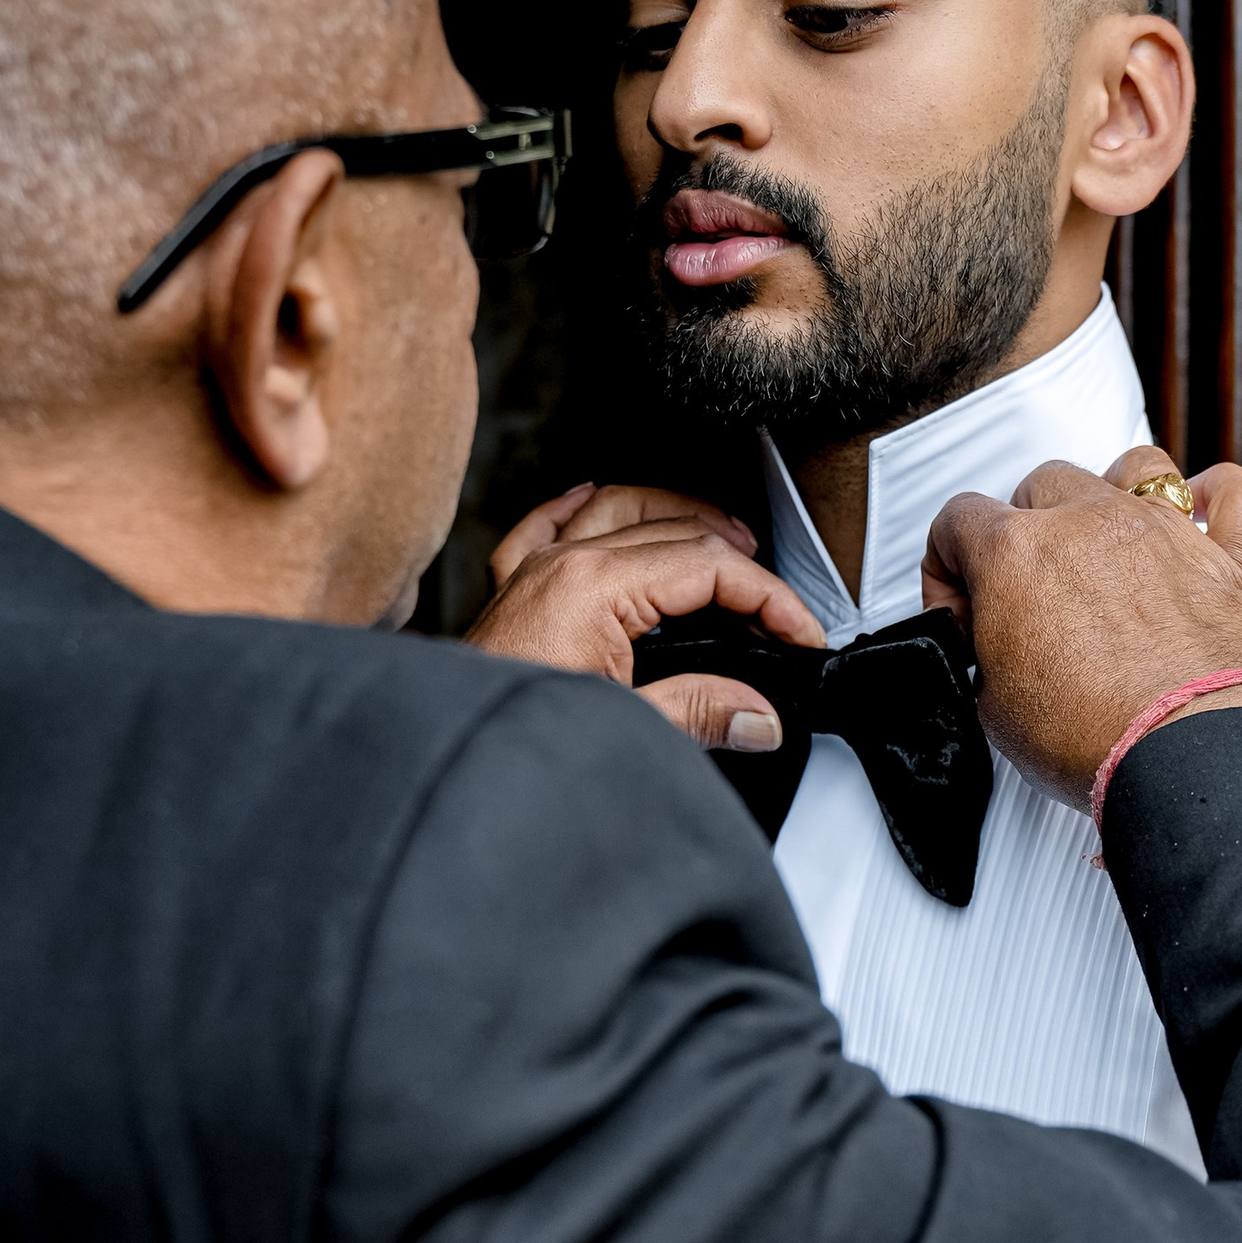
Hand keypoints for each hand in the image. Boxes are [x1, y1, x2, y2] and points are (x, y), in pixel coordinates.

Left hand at [468, 480, 822, 746]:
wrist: (441, 746)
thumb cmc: (513, 739)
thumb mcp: (627, 730)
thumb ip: (700, 714)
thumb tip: (759, 715)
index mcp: (595, 587)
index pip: (710, 567)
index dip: (771, 600)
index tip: (800, 635)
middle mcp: (563, 564)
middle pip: (678, 531)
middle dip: (742, 565)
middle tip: (779, 611)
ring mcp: (535, 571)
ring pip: (622, 506)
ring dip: (680, 517)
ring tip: (726, 541)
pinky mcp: (514, 591)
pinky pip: (548, 524)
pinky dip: (580, 506)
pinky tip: (595, 496)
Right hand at [923, 443, 1241, 806]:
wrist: (1180, 756)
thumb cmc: (1093, 736)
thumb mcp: (994, 707)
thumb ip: (987, 655)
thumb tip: (996, 656)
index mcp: (1018, 553)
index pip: (959, 519)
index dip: (948, 567)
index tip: (965, 609)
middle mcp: (1091, 524)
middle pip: (1043, 484)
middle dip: (1027, 526)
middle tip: (1031, 588)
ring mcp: (1164, 534)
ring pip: (1135, 466)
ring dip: (1112, 489)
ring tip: (1105, 535)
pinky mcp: (1229, 561)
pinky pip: (1240, 496)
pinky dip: (1221, 496)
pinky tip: (1205, 511)